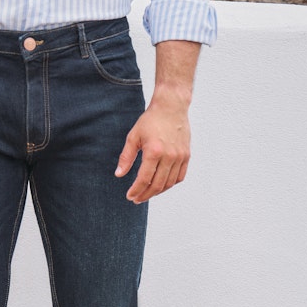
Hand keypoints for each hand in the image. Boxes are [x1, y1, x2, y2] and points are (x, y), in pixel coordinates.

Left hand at [115, 88, 190, 204]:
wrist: (172, 107)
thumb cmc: (150, 121)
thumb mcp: (133, 137)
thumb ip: (126, 157)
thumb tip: (119, 175)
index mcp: (154, 151)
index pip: (144, 179)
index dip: (136, 190)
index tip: (130, 196)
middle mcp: (169, 156)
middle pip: (157, 185)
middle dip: (145, 195)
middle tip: (137, 199)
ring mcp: (180, 157)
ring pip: (169, 183)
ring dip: (157, 192)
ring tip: (147, 193)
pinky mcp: (186, 156)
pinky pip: (179, 177)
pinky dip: (170, 184)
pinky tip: (160, 186)